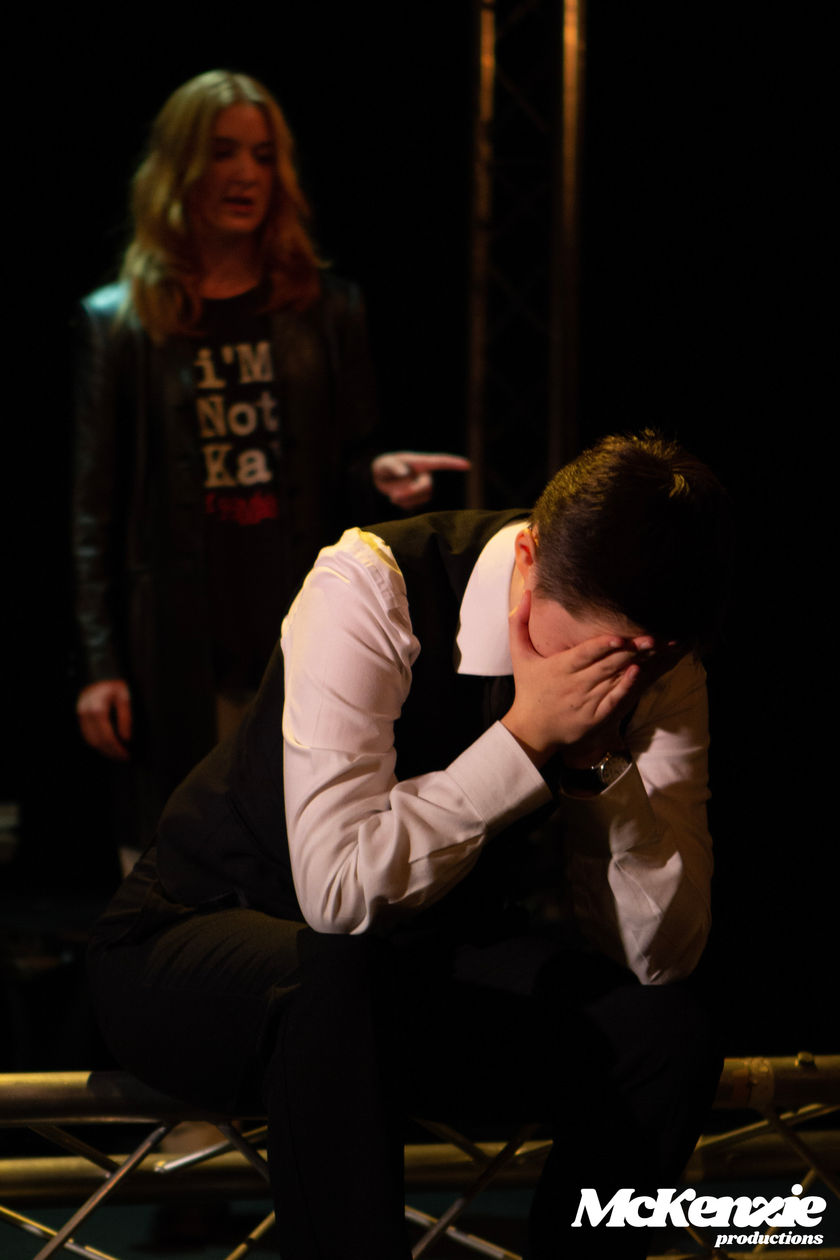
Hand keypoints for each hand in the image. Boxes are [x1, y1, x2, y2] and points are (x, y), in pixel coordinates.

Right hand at [77, 679, 131, 760]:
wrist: (99, 672)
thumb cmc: (114, 684)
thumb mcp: (125, 698)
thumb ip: (126, 718)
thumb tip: (126, 739)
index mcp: (98, 710)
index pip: (107, 737)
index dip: (117, 749)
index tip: (127, 755)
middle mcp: (86, 714)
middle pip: (98, 742)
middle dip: (111, 752)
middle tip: (123, 758)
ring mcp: (80, 715)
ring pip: (90, 740)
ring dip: (103, 750)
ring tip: (117, 754)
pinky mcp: (79, 715)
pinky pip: (87, 734)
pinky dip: (97, 742)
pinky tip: (107, 745)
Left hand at [371, 452, 470, 508]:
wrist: (381, 478)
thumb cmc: (384, 466)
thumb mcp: (384, 464)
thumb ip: (393, 466)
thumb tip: (406, 473)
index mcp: (421, 463)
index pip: (440, 462)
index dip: (454, 463)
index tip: (468, 465)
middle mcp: (425, 475)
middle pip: (427, 487)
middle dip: (411, 493)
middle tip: (393, 497)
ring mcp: (423, 487)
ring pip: (422, 498)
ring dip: (406, 499)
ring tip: (392, 496)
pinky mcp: (419, 499)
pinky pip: (415, 505)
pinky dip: (403, 504)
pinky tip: (396, 498)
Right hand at [501, 590, 655, 767]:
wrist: (532, 729)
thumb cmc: (528, 687)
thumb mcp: (520, 656)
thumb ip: (520, 624)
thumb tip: (526, 593)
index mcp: (559, 668)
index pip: (584, 654)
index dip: (602, 645)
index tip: (619, 637)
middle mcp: (574, 684)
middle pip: (605, 665)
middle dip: (629, 651)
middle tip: (651, 638)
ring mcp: (585, 702)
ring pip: (613, 680)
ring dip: (634, 664)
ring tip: (653, 649)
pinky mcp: (595, 717)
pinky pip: (613, 700)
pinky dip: (625, 687)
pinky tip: (637, 673)